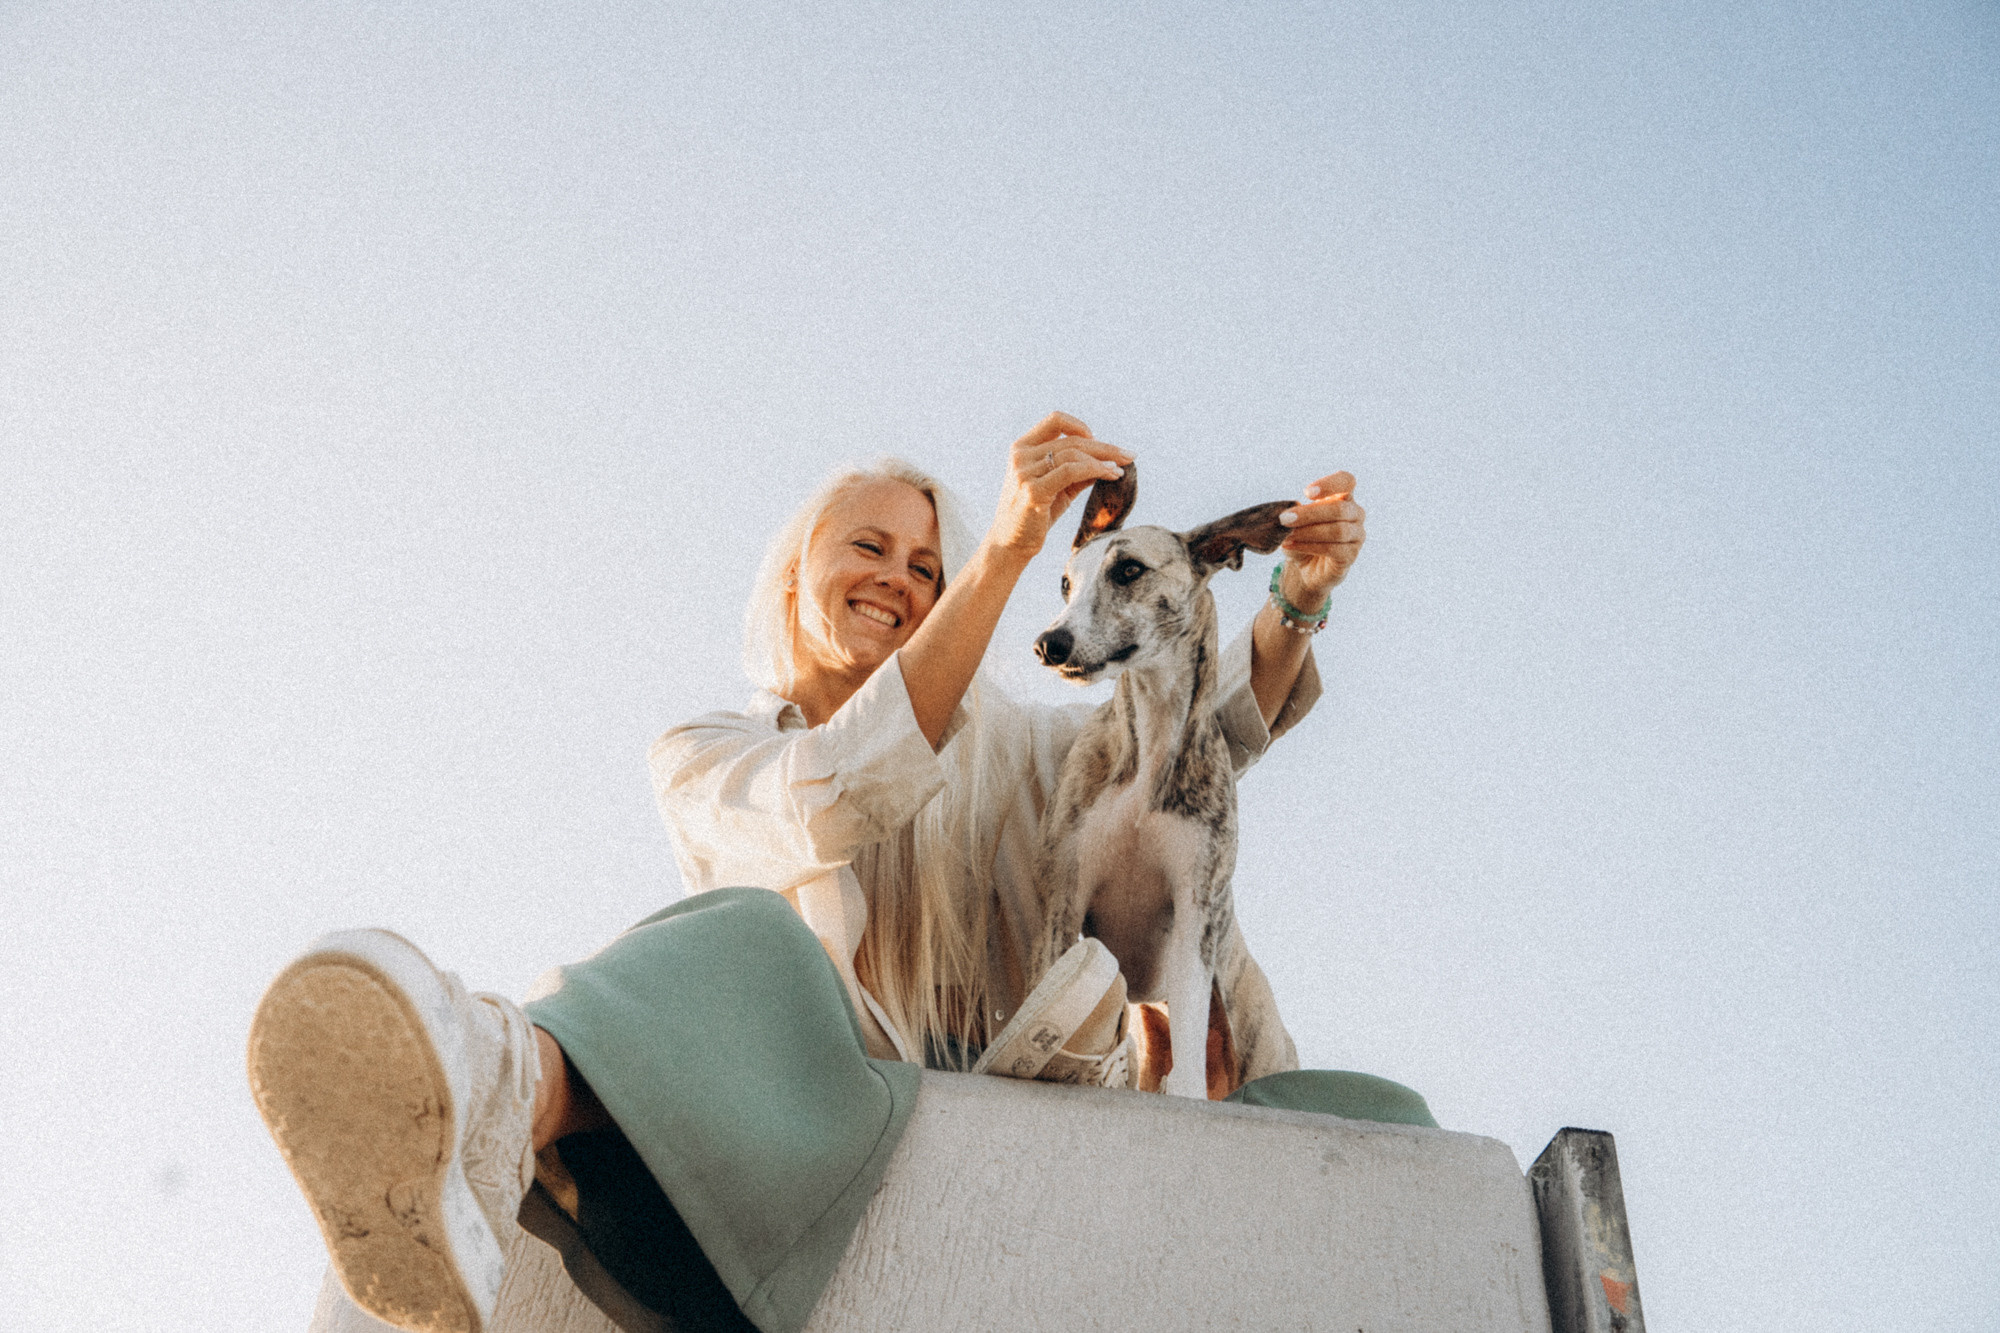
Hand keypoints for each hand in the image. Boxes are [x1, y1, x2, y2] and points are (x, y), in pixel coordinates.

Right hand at [988, 412, 1131, 558]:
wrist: (1011, 545)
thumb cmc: (1035, 516)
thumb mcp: (1058, 488)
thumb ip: (1078, 471)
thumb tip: (1111, 461)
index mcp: (1022, 448)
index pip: (1055, 420)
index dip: (1080, 426)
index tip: (1097, 440)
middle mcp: (1021, 456)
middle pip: (1071, 440)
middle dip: (1105, 447)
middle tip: (1129, 456)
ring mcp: (1024, 473)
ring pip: (1073, 454)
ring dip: (1104, 460)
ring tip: (1120, 470)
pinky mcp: (1033, 491)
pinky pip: (1070, 472)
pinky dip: (1095, 470)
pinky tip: (1111, 475)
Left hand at [1275, 471, 1364, 606]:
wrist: (1308, 567)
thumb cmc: (1304, 538)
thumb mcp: (1295, 522)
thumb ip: (1293, 515)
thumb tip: (1286, 515)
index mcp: (1343, 498)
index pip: (1347, 481)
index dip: (1330, 484)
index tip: (1307, 493)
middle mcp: (1355, 514)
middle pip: (1339, 508)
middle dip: (1309, 514)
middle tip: (1284, 519)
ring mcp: (1357, 535)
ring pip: (1337, 530)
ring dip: (1308, 532)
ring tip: (1286, 536)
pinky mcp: (1351, 555)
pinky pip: (1333, 549)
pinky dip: (1309, 546)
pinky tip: (1291, 546)